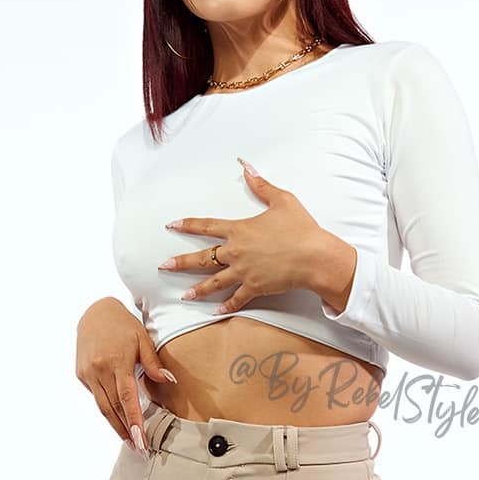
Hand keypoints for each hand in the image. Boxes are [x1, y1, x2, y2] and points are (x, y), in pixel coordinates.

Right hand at [75, 298, 175, 450]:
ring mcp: (87, 373)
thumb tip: (168, 381)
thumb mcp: (142, 339)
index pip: (127, 398)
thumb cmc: (123, 325)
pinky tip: (118, 419)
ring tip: (130, 441)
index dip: (133, 421)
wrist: (94, 313)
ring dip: (116, 426)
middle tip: (139, 449)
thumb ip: (153, 363)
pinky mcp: (81, 374)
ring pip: (103, 407)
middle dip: (126, 431)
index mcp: (117, 361)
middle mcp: (99, 370)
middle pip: (113, 408)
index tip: (140, 439)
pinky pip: (96, 396)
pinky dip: (108, 409)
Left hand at [159, 158, 356, 315]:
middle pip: (203, 258)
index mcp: (239, 230)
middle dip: (181, 262)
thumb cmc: (300, 228)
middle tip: (164, 266)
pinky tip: (216, 312)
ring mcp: (244, 272)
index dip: (187, 225)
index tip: (171, 225)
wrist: (314, 257)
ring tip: (184, 295)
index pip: (206, 226)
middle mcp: (236, 252)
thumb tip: (247, 167)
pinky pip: (237, 299)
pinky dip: (227, 306)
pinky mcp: (255, 287)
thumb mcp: (282, 200)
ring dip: (197, 289)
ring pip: (214, 282)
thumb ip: (261, 185)